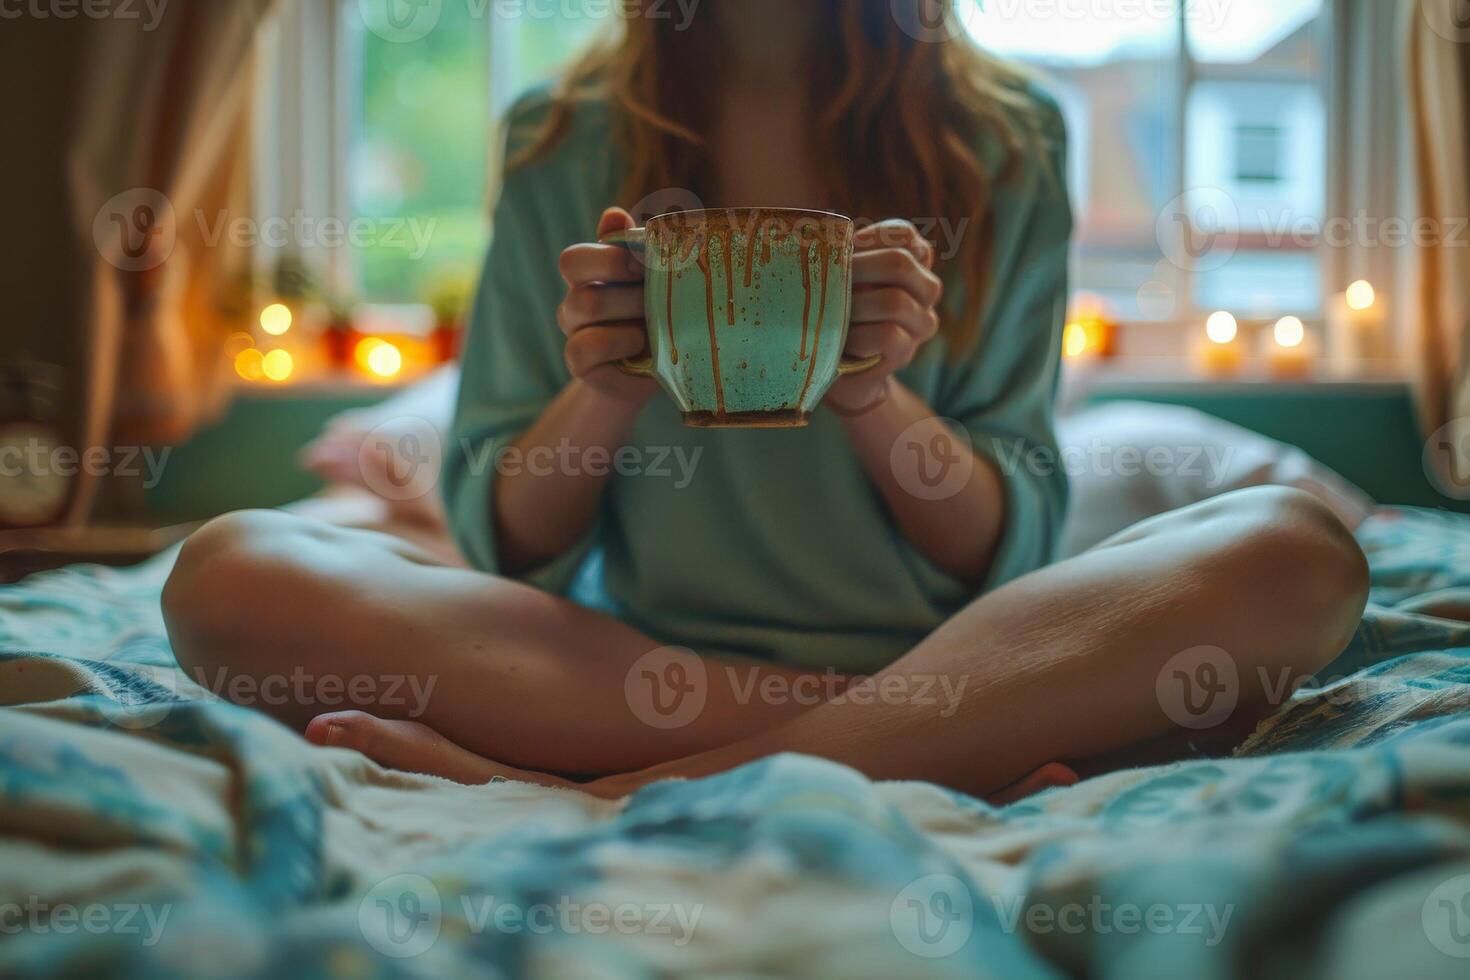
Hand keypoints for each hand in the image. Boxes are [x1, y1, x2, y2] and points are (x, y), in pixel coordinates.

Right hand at [557, 207, 658, 408]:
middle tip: (657, 294)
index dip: (609, 254)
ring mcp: (574, 332)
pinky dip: (618, 342)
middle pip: (577, 273)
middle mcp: (575, 301)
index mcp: (590, 277)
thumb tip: (613, 214)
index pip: (574, 256)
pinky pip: (583, 347)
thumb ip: (636, 248)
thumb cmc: (661, 319)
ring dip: (629, 310)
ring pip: (585, 305)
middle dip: (625, 280)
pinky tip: (640, 347)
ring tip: (655, 321)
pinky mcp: (578, 361)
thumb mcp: (657, 281)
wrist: (660, 371)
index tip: (647, 261)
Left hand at [826, 219, 942, 414]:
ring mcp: (920, 322)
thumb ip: (839, 256)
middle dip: (857, 270)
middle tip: (828, 280)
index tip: (843, 249)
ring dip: (855, 307)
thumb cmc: (833, 313)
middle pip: (900, 264)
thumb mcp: (838, 279)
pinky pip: (888, 336)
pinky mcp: (906, 351)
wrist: (835, 367)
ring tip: (833, 314)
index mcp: (911, 262)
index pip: (903, 234)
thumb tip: (816, 236)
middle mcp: (925, 289)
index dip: (870, 237)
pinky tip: (842, 342)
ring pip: (895, 302)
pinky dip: (858, 337)